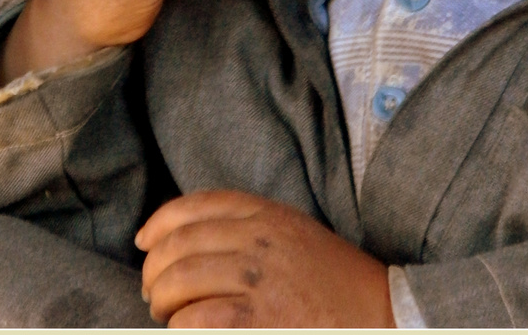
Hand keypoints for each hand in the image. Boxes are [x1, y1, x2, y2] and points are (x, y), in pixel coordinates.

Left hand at [136, 190, 395, 328]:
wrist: (383, 315)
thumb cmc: (335, 280)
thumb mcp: (294, 232)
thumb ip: (249, 224)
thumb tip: (187, 236)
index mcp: (267, 213)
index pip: (194, 206)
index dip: (159, 222)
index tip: (144, 240)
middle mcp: (259, 240)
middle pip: (179, 244)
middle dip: (154, 269)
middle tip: (152, 290)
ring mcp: (258, 282)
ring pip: (180, 281)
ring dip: (162, 301)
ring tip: (165, 313)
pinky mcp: (259, 323)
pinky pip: (197, 320)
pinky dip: (182, 326)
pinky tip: (185, 330)